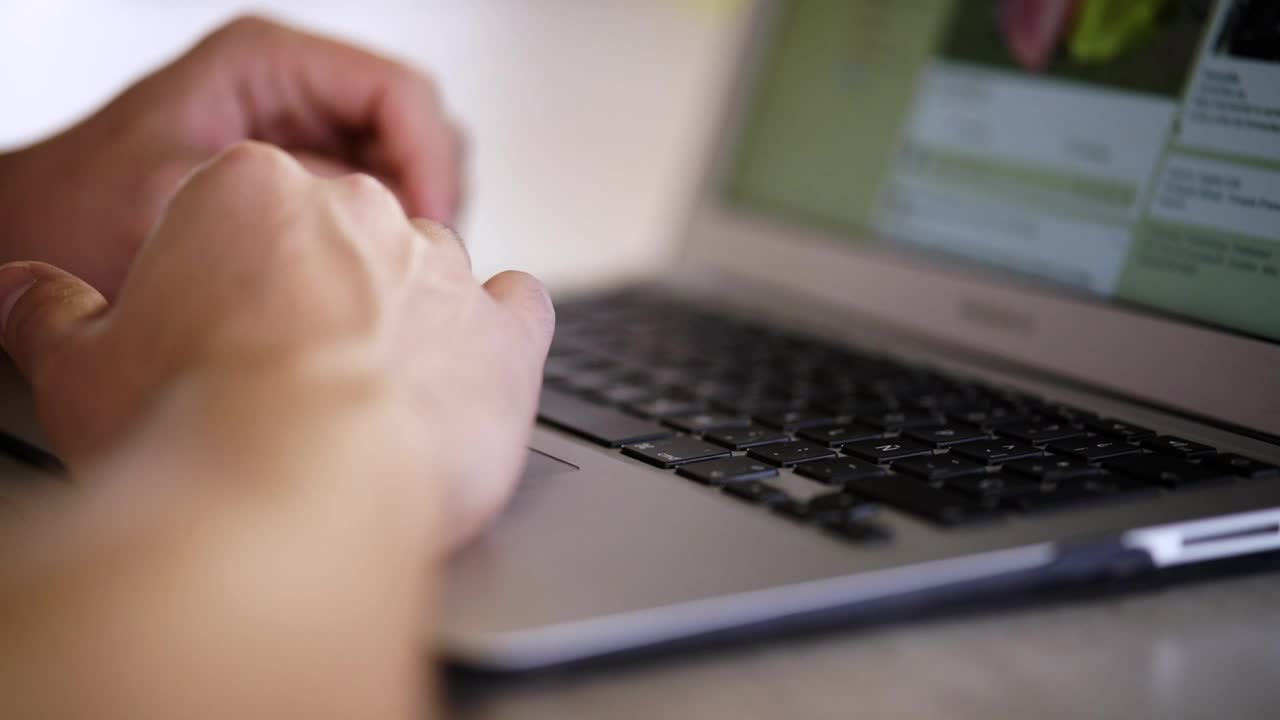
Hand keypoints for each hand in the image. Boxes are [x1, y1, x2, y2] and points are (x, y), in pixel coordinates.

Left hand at [0, 15, 462, 298]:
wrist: (27, 241)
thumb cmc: (78, 211)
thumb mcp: (173, 203)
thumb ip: (281, 205)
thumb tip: (381, 228)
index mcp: (267, 65)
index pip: (400, 94)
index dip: (429, 164)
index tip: (426, 227)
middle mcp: (294, 93)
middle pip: (419, 129)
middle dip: (429, 196)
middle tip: (418, 262)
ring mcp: (306, 137)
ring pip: (411, 169)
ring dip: (414, 224)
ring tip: (391, 278)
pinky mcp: (308, 183)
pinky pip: (383, 206)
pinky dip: (390, 245)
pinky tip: (365, 284)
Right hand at [0, 142, 550, 549]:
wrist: (298, 497)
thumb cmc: (195, 428)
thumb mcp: (82, 370)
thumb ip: (56, 318)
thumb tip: (31, 296)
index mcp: (254, 191)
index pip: (248, 212)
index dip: (231, 280)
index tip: (221, 330)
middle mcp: (362, 213)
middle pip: (343, 241)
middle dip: (320, 298)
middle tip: (289, 374)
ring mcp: (444, 270)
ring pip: (428, 275)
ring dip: (404, 320)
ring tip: (369, 396)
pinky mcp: (506, 336)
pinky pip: (517, 311)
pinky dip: (498, 337)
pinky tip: (467, 372)